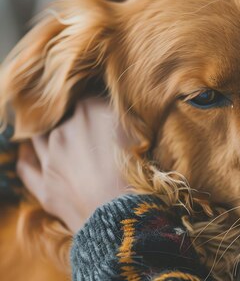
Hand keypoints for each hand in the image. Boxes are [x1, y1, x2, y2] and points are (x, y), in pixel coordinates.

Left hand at [17, 98, 129, 232]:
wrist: (123, 216)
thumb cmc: (141, 172)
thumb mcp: (141, 134)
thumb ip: (123, 116)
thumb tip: (116, 110)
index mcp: (90, 110)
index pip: (87, 96)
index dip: (96, 103)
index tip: (103, 112)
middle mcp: (65, 129)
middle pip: (63, 115)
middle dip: (72, 120)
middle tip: (89, 130)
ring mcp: (50, 158)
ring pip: (39, 136)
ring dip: (47, 134)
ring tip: (60, 138)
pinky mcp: (44, 185)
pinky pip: (26, 166)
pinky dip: (28, 157)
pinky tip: (29, 152)